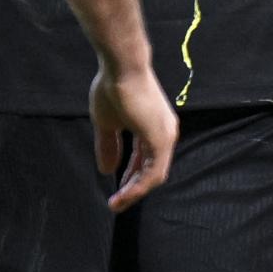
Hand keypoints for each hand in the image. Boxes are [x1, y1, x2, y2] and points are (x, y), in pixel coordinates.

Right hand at [89, 63, 177, 212]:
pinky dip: (138, 187)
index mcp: (154, 127)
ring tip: (117, 203)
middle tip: (116, 203)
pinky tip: (123, 195)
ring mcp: (165, 136)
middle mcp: (165, 132)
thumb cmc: (113, 87)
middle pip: (151, 169)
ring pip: (154, 175)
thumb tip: (106, 170)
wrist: (121, 67)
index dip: (130, 175)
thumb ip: (109, 146)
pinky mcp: (161, 140)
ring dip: (134, 192)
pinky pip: (152, 173)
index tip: (116, 189)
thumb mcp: (107, 123)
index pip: (145, 158)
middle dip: (133, 187)